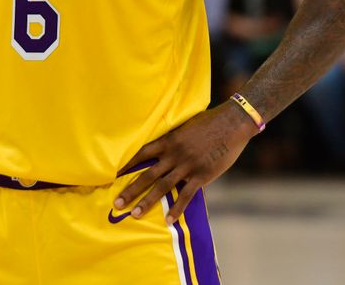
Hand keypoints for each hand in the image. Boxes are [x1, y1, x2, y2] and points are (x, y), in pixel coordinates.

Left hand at [113, 103, 256, 223]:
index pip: (141, 154)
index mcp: (168, 141)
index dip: (126, 165)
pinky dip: (177, 209)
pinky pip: (186, 196)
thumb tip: (164, 149)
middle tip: (116, 203)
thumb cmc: (209, 122)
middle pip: (147, 174)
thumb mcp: (184, 127)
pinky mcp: (202, 175)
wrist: (232, 123)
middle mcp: (173, 154)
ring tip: (134, 214)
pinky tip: (168, 220)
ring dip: (147, 202)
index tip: (112, 175)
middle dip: (130, 190)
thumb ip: (173, 140)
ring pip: (162, 187)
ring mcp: (187, 166)